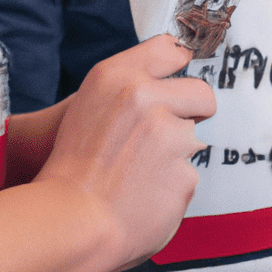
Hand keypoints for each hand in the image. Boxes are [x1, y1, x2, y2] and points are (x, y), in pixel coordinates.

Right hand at [35, 34, 215, 271]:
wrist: (70, 222)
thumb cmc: (73, 167)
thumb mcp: (90, 104)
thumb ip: (129, 86)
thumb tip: (167, 81)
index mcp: (116, 77)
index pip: (170, 49)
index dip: (181, 66)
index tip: (180, 79)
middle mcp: (143, 98)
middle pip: (201, 92)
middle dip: (193, 112)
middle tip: (164, 135)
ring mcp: (167, 135)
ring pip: (193, 139)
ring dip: (176, 154)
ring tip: (139, 172)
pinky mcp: (183, 172)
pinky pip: (188, 175)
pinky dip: (172, 186)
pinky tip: (145, 194)